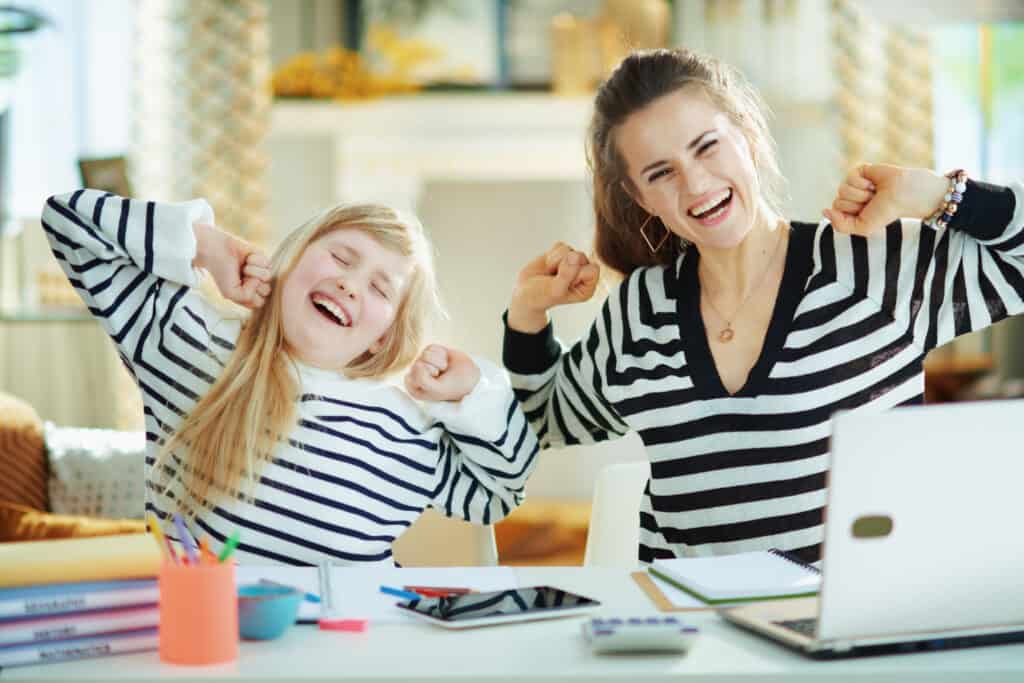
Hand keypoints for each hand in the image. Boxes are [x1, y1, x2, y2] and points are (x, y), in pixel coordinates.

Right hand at [193, 222, 271, 308]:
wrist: (217, 251)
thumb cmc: (222, 272)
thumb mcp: (230, 293)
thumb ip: (247, 297)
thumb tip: (259, 281)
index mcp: (248, 297)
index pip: (260, 303)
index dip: (250, 295)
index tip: (238, 287)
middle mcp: (256, 286)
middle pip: (266, 290)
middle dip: (252, 282)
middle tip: (240, 276)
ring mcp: (260, 272)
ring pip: (267, 276)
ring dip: (252, 271)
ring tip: (243, 267)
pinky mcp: (263, 259)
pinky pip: (267, 263)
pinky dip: (255, 260)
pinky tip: (247, 259)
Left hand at [404, 345, 480, 402]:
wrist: (471, 377)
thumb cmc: (454, 387)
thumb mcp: (437, 390)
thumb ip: (422, 380)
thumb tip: (417, 363)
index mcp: (414, 388)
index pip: (410, 377)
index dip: (425, 378)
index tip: (436, 383)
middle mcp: (415, 374)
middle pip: (418, 364)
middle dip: (434, 368)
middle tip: (442, 376)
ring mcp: (423, 362)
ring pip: (425, 354)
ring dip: (439, 361)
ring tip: (445, 368)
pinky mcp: (430, 351)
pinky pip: (431, 347)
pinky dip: (442, 353)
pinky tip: (446, 360)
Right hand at [507, 242, 600, 332]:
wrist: (525, 292)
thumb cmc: (541, 296)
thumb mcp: (555, 290)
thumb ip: (567, 275)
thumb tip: (575, 255)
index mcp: (587, 287)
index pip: (592, 269)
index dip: (575, 273)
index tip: (563, 283)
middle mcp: (583, 274)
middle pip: (581, 256)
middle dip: (563, 265)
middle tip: (553, 278)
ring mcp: (573, 263)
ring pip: (569, 249)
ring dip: (554, 261)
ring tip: (550, 273)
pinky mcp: (563, 254)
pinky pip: (560, 246)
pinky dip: (550, 255)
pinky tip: (548, 267)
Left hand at [824, 163, 947, 236]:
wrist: (904, 195)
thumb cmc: (886, 213)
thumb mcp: (862, 227)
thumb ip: (839, 225)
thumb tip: (824, 210)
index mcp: (848, 211)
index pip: (834, 213)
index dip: (851, 214)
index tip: (868, 213)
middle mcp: (849, 198)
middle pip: (837, 202)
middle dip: (857, 204)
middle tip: (873, 202)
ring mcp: (853, 184)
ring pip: (842, 191)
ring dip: (861, 194)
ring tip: (874, 193)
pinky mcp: (858, 171)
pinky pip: (849, 177)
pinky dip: (863, 182)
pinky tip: (873, 183)